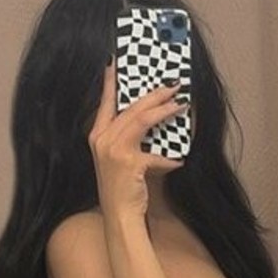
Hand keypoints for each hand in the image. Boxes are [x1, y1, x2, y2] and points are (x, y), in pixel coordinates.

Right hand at [88, 60, 186, 219]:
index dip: (110, 82)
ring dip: (164, 109)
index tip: (115, 62)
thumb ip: (129, 141)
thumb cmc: (121, 188)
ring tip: (180, 103)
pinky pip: (155, 152)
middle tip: (172, 85)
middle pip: (131, 108)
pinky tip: (179, 160)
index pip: (105, 103)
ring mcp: (113, 150)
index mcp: (97, 136)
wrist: (119, 215)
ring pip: (142, 119)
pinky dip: (169, 158)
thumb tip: (152, 123)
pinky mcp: (128, 162)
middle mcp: (101, 140)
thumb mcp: (120, 160)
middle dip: (154, 94)